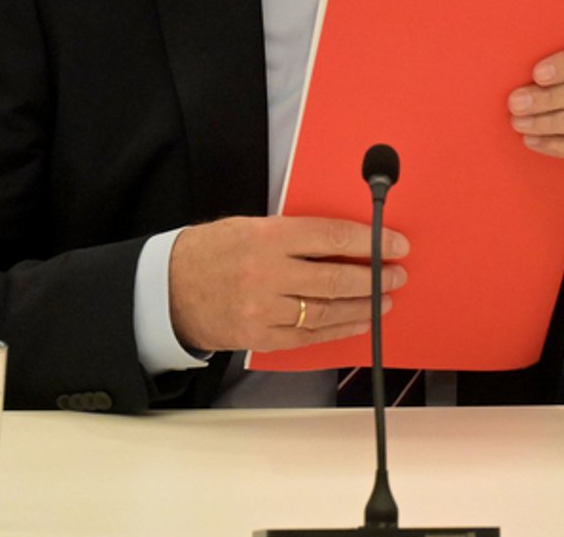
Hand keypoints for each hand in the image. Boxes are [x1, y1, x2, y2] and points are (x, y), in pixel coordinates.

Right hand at [166, 215, 408, 353]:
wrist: (166, 291)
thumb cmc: (212, 251)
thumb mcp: (251, 226)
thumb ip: (296, 234)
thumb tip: (347, 240)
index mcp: (268, 237)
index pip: (332, 236)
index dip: (371, 240)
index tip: (396, 243)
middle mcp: (268, 273)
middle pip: (336, 277)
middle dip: (375, 276)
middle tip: (396, 274)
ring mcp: (264, 309)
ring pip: (327, 311)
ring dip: (363, 306)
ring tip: (384, 299)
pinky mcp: (260, 337)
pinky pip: (309, 337)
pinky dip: (340, 330)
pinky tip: (360, 322)